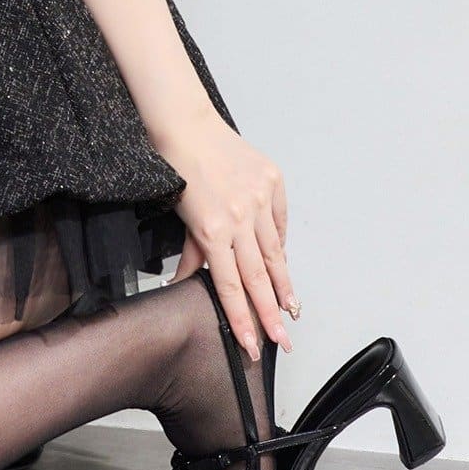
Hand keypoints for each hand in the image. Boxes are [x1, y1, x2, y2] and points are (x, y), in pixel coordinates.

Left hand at [156, 110, 298, 359]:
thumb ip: (189, 252)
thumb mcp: (178, 216)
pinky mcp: (273, 181)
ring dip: (284, 283)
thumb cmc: (176, 168)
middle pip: (259, 276)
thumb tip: (184, 284)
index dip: (242, 318)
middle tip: (284, 341)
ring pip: (275, 251)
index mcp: (212, 230)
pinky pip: (279, 220)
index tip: (252, 344)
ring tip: (291, 309)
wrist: (187, 125)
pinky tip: (281, 261)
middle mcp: (239, 218)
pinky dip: (279, 240)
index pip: (229, 286)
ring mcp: (260, 198)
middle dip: (271, 313)